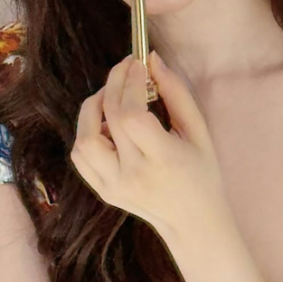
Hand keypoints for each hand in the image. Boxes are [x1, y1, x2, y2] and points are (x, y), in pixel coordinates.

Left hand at [70, 52, 227, 240]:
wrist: (193, 222)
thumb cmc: (202, 172)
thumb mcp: (198, 131)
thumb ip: (176, 92)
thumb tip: (151, 59)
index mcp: (162, 160)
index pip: (132, 115)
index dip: (130, 83)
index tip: (137, 63)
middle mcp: (132, 175)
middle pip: (108, 120)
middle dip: (114, 84)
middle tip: (125, 68)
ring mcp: (112, 186)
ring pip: (84, 139)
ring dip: (93, 109)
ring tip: (112, 96)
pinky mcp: (102, 191)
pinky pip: (80, 156)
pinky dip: (86, 132)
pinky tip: (106, 124)